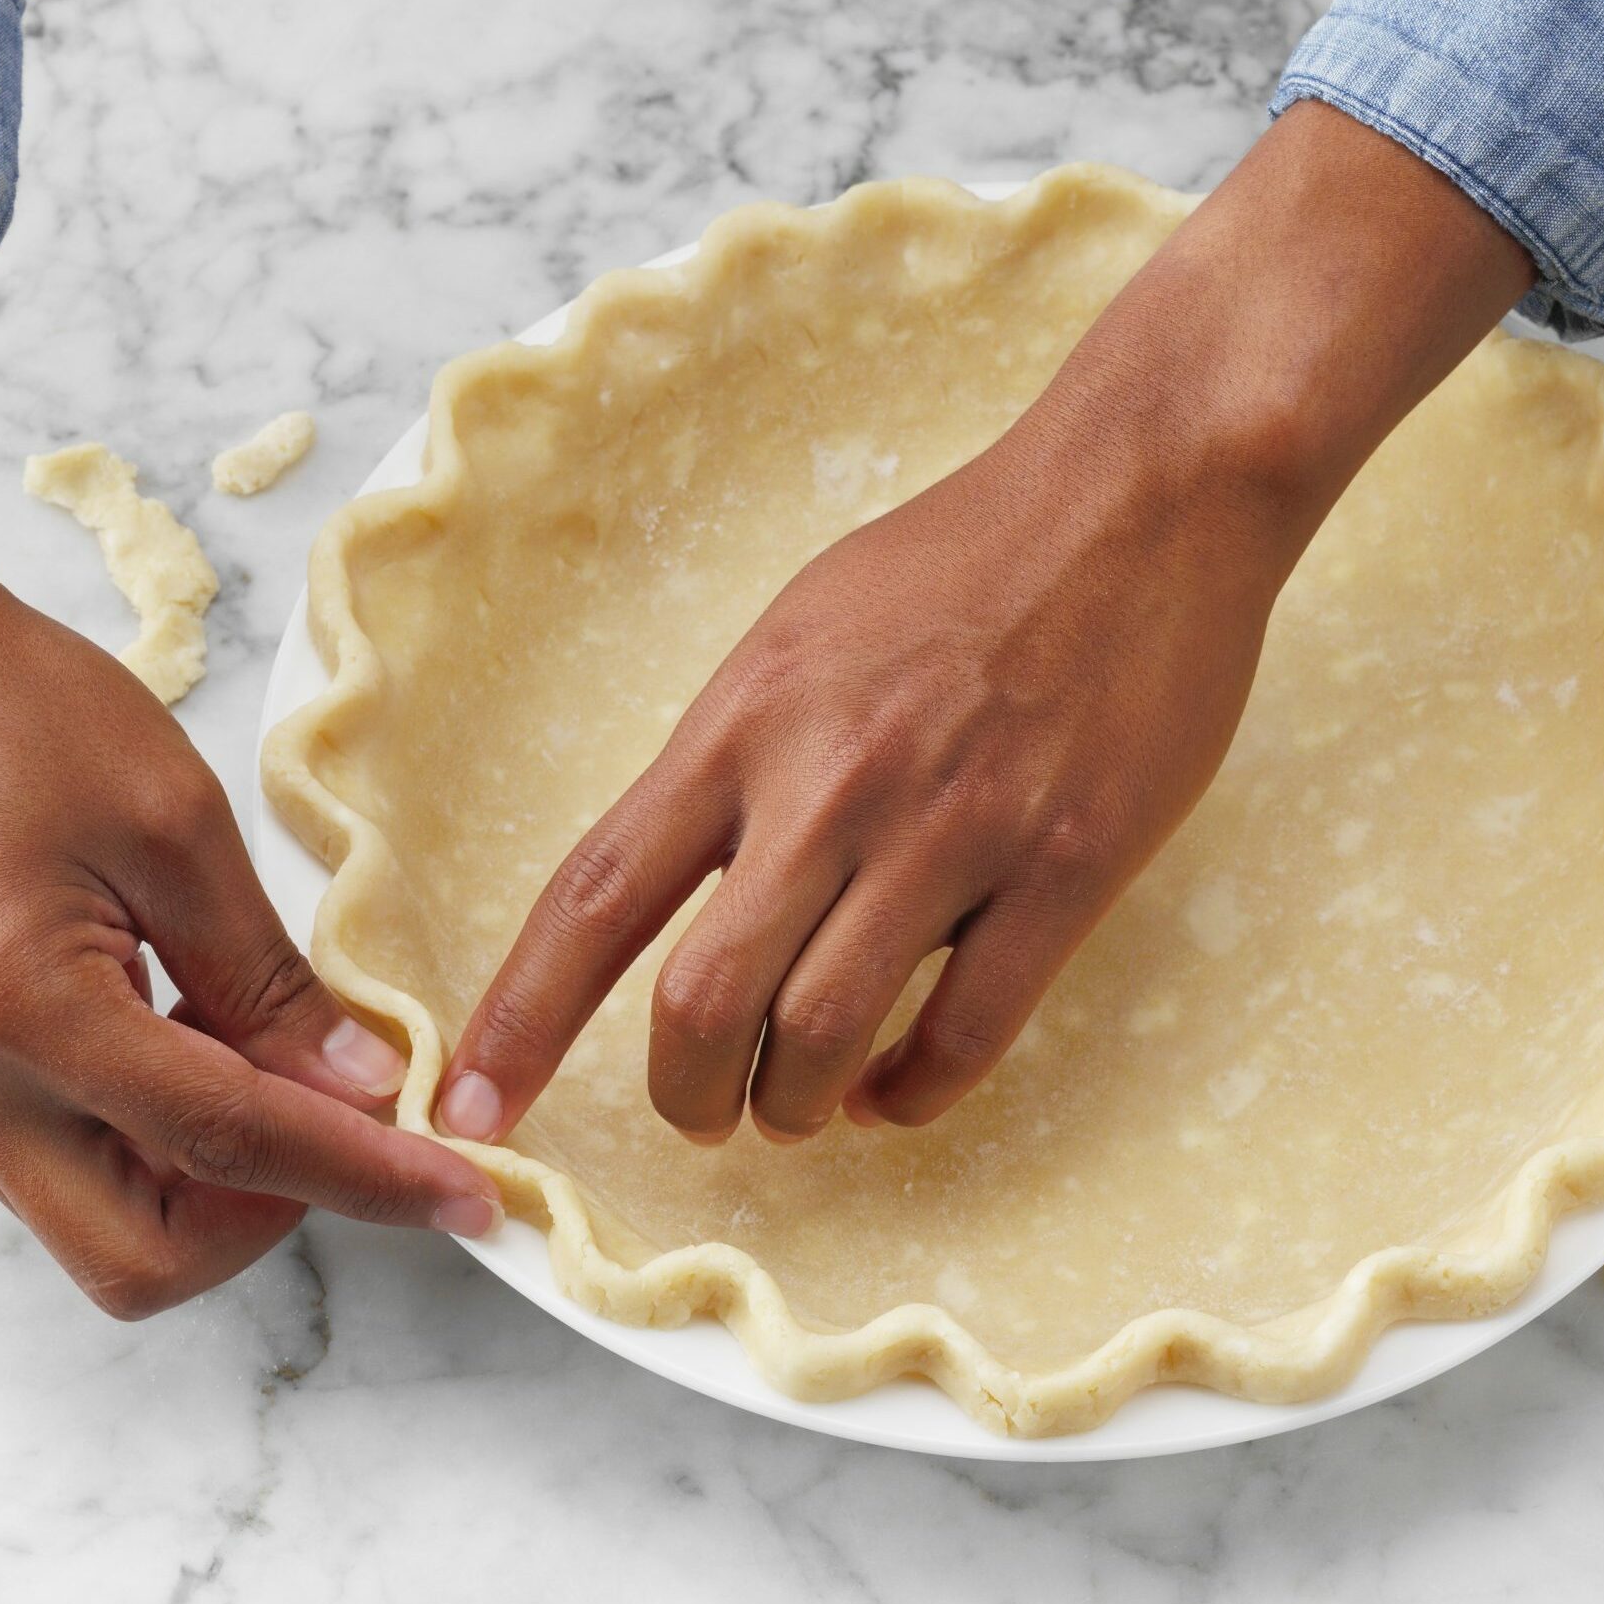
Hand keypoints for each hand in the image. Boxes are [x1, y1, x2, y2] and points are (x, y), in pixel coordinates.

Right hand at [0, 554, 502, 1314]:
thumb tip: (361, 1086)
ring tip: (271, 1049)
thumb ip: (268, 977)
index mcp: (16, 1010)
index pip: (229, 1147)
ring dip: (212, 1176)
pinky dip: (152, 1133)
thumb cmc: (5, 700)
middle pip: (140, 1258)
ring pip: (99, 1220)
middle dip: (269, 1215)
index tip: (468, 1194)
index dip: (365, 1177)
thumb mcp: (174, 822)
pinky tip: (198, 1035)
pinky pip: (60, 1159)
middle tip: (349, 1115)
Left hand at [440, 104, 1535, 1143]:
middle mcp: (831, 784)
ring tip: (805, 1102)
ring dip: (797, 1108)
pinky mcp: (1067, 866)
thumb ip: (738, 757)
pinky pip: (966, 1036)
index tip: (465, 1107)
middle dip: (685, 1099)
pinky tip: (903, 1087)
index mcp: (747, 720)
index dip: (518, 1020)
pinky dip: (915, 1095)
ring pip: (827, 1041)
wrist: (1138, 491)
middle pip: (703, 1007)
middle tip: (704, 1111)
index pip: (595, 897)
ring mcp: (953, 831)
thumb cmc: (964, 558)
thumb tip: (684, 878)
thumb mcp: (802, 631)